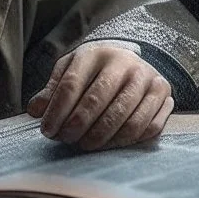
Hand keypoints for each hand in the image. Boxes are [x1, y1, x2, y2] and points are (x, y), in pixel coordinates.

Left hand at [26, 42, 173, 150]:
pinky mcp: (164, 94)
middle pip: (97, 100)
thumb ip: (52, 91)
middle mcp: (124, 62)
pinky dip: (126, 140)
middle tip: (66, 140)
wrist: (131, 62)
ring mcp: (147, 77)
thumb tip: (34, 110)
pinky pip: (147, 126)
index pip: (72, 84)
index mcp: (95, 52)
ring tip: (85, 145)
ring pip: (124, 116)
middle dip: (78, 125)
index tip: (47, 130)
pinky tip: (109, 144)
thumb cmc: (93, 71)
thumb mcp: (70, 72)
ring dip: (101, 136)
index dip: (57, 111)